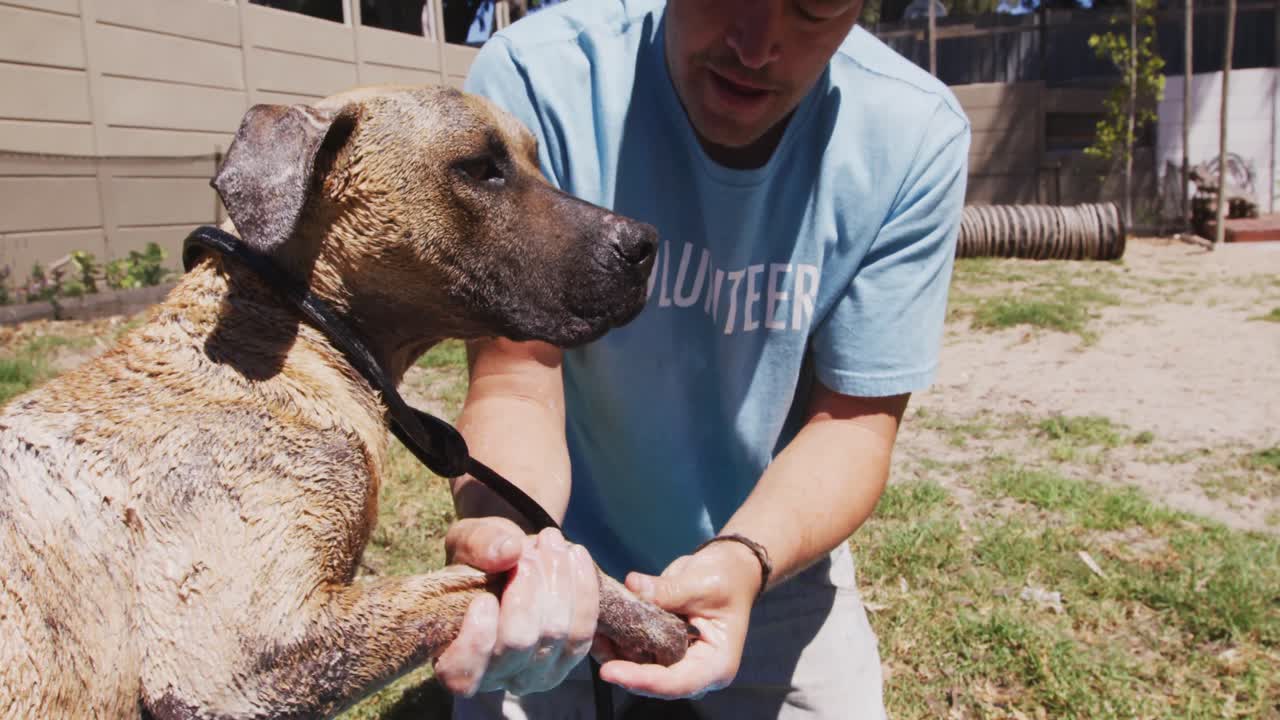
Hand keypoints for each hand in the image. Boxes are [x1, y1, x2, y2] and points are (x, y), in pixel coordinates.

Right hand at [433, 518, 599, 696]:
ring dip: (557, 580)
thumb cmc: (478, 559)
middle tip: (526, 548)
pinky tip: (576, 554)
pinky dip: (582, 587)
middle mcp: (496, 677)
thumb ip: (480, 545)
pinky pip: (583, 629)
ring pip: (555, 633)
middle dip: (526, 587)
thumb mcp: (467, 542)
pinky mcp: (569, 660)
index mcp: (455, 661)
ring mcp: (536, 674)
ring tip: (549, 540)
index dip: (476, 640)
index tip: (484, 599)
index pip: (463, 675)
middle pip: (517, 641)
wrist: (513, 562)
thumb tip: (510, 550)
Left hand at [596, 540, 763, 698]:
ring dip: (615, 654)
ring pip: (642, 668)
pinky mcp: (663, 646)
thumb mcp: (702, 584)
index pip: (677, 682)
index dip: (643, 679)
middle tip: (594, 649)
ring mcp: (679, 659)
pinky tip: (599, 626)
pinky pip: (637, 651)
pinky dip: (618, 641)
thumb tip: (634, 586)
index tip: (611, 671)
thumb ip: (668, 590)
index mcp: (716, 664)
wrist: (729, 567)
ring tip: (591, 634)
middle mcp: (696, 669)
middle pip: (656, 681)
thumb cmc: (727, 578)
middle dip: (623, 669)